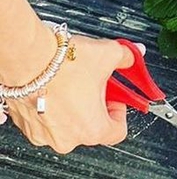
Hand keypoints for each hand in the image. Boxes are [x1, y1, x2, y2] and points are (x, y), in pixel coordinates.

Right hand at [5, 35, 133, 154]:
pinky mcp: (28, 126)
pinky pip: (47, 119)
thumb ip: (127, 57)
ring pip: (68, 123)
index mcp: (92, 128)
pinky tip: (56, 86)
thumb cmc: (65, 64)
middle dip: (97, 103)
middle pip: (92, 125)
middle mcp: (67, 138)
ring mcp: (45, 135)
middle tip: (97, 83)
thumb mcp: (109, 54)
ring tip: (75, 81)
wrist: (29, 59)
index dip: (121, 110)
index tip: (118, 97)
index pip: (117, 131)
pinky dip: (54, 106)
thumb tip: (135, 53)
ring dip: (75, 105)